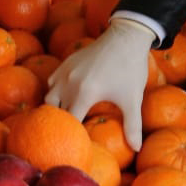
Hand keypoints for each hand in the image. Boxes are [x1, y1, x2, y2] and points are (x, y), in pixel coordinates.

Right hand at [45, 15, 153, 150]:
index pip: (70, 122)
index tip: (78, 143)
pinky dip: (55, 91)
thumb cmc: (130, 68)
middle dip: (62, 123)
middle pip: (55, 111)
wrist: (126, 36)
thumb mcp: (133, 98)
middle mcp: (69, 83)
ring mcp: (65, 71)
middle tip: (71, 132)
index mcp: (84, 94)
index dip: (74, 134)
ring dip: (55, 107)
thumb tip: (137, 149)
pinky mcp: (66, 62)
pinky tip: (67, 95)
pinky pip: (51, 80)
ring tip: (67, 116)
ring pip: (49, 95)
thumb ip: (133, 125)